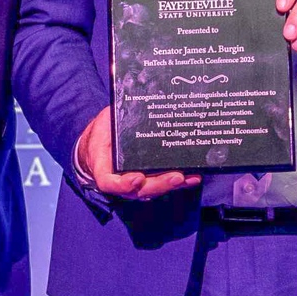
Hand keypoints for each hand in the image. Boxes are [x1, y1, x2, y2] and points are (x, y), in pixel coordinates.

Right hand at [76, 107, 201, 200]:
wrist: (102, 143)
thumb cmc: (104, 132)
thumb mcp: (104, 122)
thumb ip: (115, 119)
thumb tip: (134, 104)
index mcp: (103, 168)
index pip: (109, 183)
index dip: (123, 184)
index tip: (137, 178)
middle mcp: (121, 180)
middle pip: (138, 191)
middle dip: (159, 185)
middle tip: (176, 177)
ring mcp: (136, 182)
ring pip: (153, 189)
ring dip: (173, 185)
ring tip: (190, 177)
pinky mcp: (150, 178)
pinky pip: (163, 183)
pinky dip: (179, 182)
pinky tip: (193, 177)